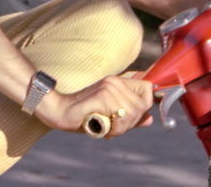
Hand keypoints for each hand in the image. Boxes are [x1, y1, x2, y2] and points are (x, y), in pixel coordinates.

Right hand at [33, 74, 153, 137]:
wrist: (60, 111)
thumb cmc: (84, 114)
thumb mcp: (110, 114)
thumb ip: (130, 115)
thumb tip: (150, 119)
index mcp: (117, 81)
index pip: (147, 88)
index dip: (146, 104)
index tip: (138, 116)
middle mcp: (114, 81)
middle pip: (142, 105)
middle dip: (132, 122)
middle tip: (116, 127)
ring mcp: (109, 87)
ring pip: (133, 113)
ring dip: (123, 127)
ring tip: (108, 127)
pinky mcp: (103, 96)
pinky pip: (122, 117)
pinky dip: (116, 129)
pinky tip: (104, 128)